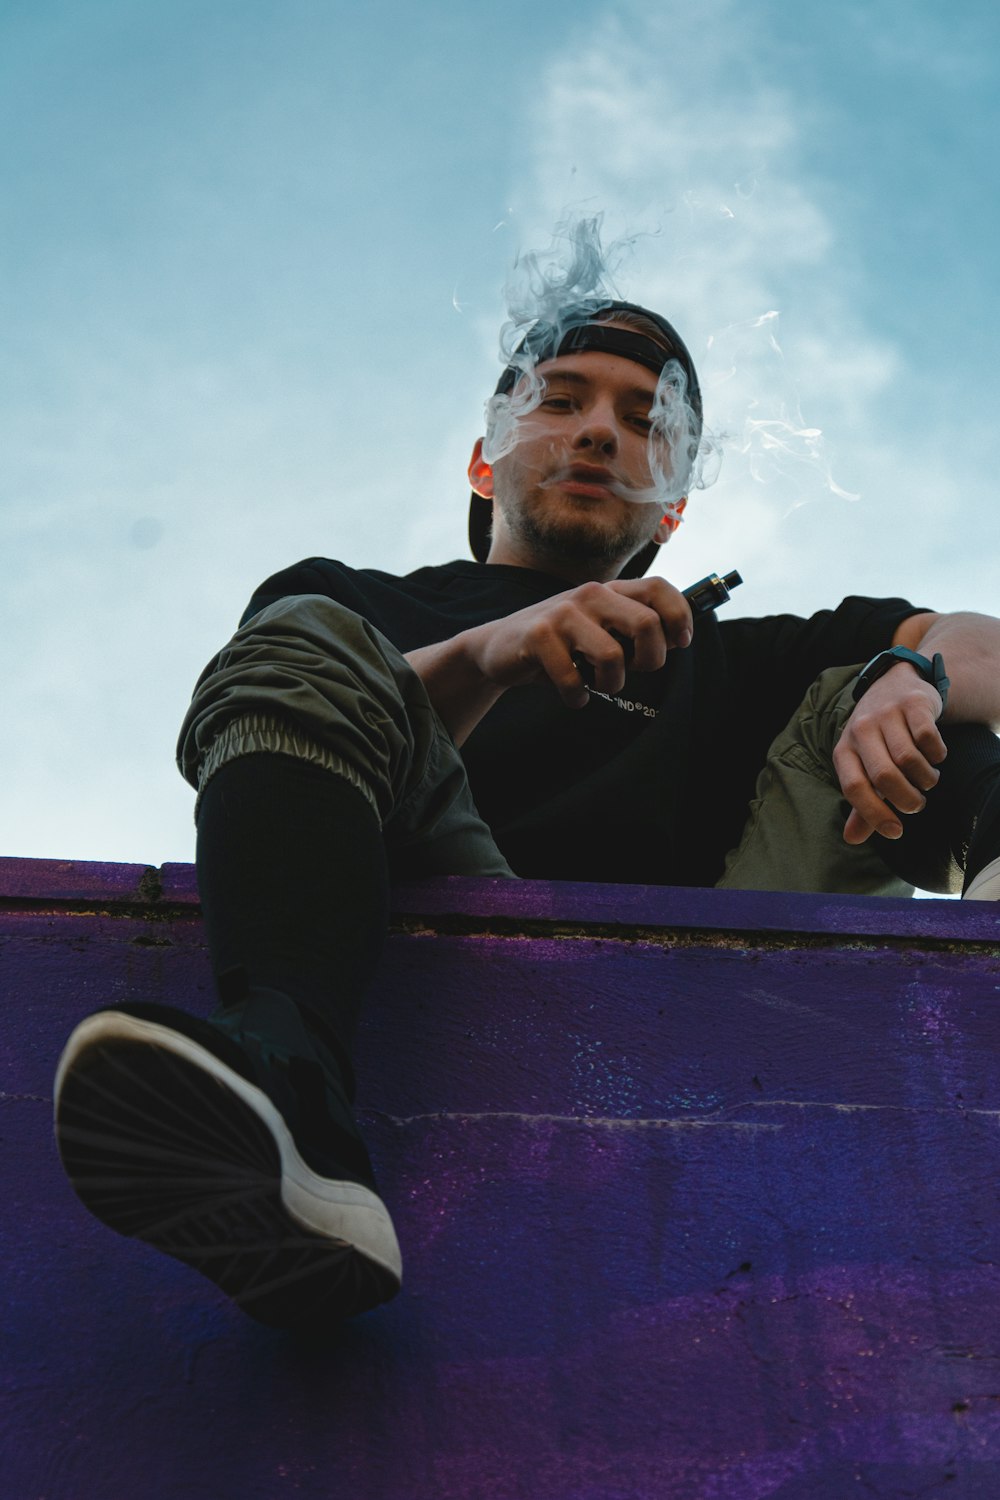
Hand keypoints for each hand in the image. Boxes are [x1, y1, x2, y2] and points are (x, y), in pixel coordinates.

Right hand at [462, 577, 692, 709]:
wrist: (496, 648)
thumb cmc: (558, 645)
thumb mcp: (598, 630)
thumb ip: (632, 630)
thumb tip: (675, 640)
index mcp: (610, 591)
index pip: (659, 588)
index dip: (680, 616)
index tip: (679, 643)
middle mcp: (590, 594)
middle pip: (647, 624)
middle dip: (650, 659)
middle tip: (633, 672)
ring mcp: (563, 613)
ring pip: (613, 656)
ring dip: (610, 683)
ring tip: (594, 684)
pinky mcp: (539, 635)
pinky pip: (573, 679)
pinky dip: (576, 696)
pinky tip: (572, 695)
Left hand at [832, 664, 946, 843]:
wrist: (895, 683)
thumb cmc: (877, 737)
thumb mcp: (862, 764)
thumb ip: (861, 802)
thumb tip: (852, 839)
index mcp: (843, 750)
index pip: (854, 788)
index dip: (875, 815)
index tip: (896, 832)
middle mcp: (861, 730)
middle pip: (884, 776)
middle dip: (906, 800)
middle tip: (916, 805)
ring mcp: (886, 714)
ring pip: (909, 759)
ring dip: (925, 779)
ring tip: (927, 780)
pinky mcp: (913, 704)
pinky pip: (929, 738)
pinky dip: (937, 755)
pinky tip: (935, 757)